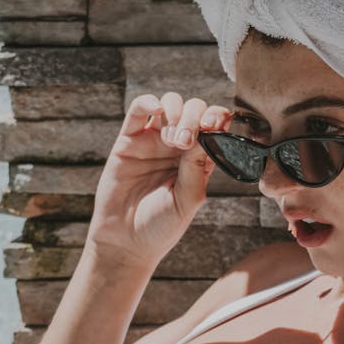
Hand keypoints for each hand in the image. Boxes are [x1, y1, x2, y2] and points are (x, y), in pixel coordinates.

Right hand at [84, 92, 234, 270]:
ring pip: (170, 103)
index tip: (215, 127)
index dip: (218, 118)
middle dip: (194, 117)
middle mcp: (178, 146)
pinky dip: (149, 102)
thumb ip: (196, 167)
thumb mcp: (188, 199)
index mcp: (199, 159)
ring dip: (175, 113)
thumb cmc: (162, 226)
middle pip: (194, 109)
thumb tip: (206, 132)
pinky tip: (155, 110)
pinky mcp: (129, 140)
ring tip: (171, 140)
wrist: (126, 242)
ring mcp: (153, 141)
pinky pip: (139, 110)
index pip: (215, 126)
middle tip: (185, 142)